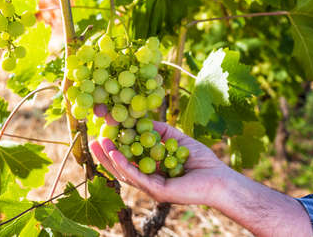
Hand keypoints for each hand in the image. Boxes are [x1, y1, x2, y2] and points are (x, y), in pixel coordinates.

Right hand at [89, 121, 227, 205]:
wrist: (219, 178)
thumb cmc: (202, 161)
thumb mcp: (178, 140)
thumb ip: (161, 132)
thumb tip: (144, 121)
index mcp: (153, 171)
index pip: (129, 160)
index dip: (115, 149)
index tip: (104, 134)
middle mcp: (149, 181)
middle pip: (122, 169)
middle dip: (106, 156)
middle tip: (92, 141)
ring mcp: (152, 188)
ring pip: (125, 174)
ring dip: (110, 159)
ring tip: (99, 144)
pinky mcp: (158, 191)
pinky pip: (138, 177)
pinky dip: (125, 165)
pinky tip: (115, 154)